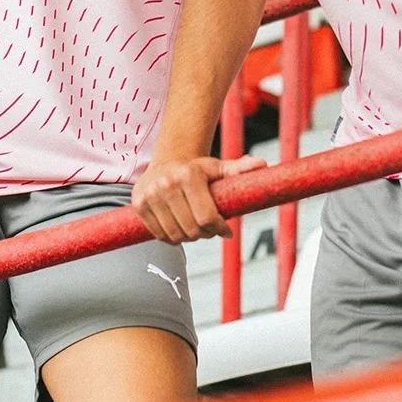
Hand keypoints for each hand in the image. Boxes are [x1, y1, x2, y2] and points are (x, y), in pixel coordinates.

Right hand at [132, 154, 265, 243]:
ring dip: (189, 238)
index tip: (226, 231)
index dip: (220, 229)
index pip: (207, 217)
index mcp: (188, 174)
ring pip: (176, 235)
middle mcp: (167, 183)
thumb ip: (239, 169)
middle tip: (211, 230)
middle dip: (206, 234)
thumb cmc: (198, 170)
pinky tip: (179, 228)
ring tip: (196, 228)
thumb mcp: (219, 168)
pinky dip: (172, 238)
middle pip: (192, 229)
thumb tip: (263, 164)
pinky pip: (159, 236)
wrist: (166, 163)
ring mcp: (150, 195)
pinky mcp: (138, 206)